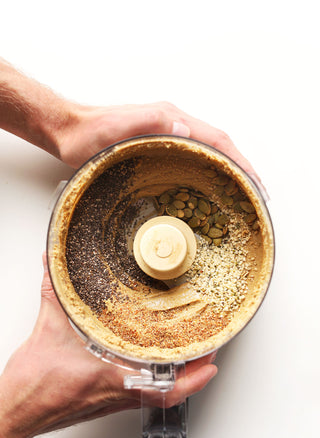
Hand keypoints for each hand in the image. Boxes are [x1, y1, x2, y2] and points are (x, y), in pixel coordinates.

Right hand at [0, 254, 216, 437]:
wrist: (16, 413)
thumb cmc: (32, 388)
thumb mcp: (47, 331)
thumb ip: (54, 293)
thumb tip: (52, 267)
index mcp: (110, 378)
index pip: (163, 385)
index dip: (193, 377)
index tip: (211, 362)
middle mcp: (117, 394)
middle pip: (169, 390)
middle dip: (194, 371)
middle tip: (209, 350)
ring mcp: (113, 401)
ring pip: (157, 393)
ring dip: (178, 375)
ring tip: (191, 355)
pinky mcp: (105, 401)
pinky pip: (141, 393)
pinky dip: (157, 379)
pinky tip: (155, 365)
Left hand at [57, 101, 254, 172]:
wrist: (71, 130)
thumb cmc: (91, 132)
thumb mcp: (117, 128)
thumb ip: (149, 123)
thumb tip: (183, 126)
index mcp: (170, 119)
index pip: (216, 138)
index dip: (239, 160)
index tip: (255, 180)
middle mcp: (174, 124)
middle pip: (219, 145)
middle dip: (241, 167)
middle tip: (257, 191)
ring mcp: (168, 134)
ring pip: (209, 151)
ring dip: (229, 169)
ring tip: (243, 191)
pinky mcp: (160, 146)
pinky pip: (194, 157)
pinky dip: (210, 171)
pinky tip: (212, 185)